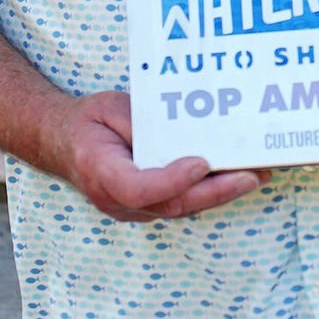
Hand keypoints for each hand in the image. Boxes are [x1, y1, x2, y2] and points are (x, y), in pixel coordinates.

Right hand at [49, 90, 265, 223]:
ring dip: (220, 194)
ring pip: (180, 208)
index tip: (201, 162)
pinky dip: (209, 192)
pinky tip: (236, 177)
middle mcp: (114, 199)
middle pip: (170, 204)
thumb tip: (185, 130)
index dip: (172, 180)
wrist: (63, 143)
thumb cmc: (89, 123)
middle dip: (215, 192)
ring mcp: (130, 210)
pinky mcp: (146, 208)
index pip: (138, 188)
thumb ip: (143, 122)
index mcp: (98, 170)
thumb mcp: (111, 108)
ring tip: (256, 174)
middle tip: (251, 174)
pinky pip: (180, 204)